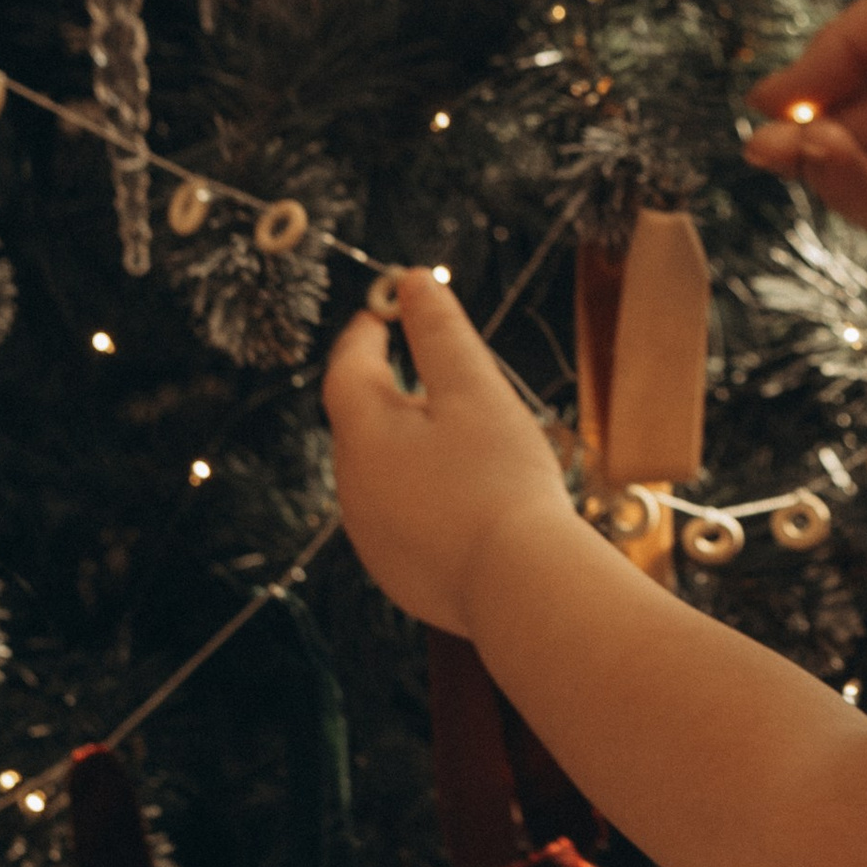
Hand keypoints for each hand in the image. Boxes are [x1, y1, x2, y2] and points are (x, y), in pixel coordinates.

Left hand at [323, 271, 578, 635]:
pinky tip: (469, 501)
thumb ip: (439, 331)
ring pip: (384, 474)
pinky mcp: (397, 574)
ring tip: (467, 441)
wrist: (520, 585)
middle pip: (364, 422)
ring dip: (413, 450)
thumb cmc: (500, 481)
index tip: (384, 308)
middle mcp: (352, 488)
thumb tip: (411, 280)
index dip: (365, 331)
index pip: (347, 367)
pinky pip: (404, 519)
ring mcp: (371, 537)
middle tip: (439, 373)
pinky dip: (427, 499)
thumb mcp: (474, 389)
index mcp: (362, 435)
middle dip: (395, 392)